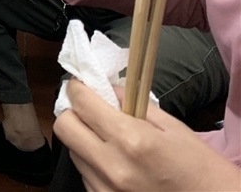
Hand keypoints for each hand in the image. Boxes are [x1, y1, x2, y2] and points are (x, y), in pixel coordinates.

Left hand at [54, 79, 240, 191]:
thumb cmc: (200, 168)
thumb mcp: (172, 128)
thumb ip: (133, 104)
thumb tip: (106, 88)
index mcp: (131, 140)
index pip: (82, 104)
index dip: (77, 88)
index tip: (79, 84)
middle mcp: (111, 166)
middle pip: (64, 127)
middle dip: (72, 111)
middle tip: (87, 108)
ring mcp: (104, 188)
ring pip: (72, 151)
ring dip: (83, 138)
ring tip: (106, 138)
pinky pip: (85, 174)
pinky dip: (92, 162)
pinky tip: (114, 161)